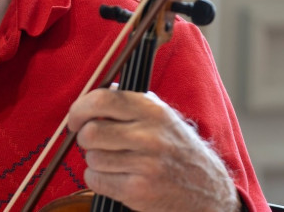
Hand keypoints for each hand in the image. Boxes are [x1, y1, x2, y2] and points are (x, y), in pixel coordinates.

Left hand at [67, 89, 239, 211]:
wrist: (208, 191)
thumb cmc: (178, 150)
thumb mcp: (163, 117)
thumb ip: (132, 102)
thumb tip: (100, 91)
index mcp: (153, 111)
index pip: (103, 100)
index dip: (79, 109)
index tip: (75, 119)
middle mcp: (150, 136)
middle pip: (91, 132)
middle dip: (85, 138)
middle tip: (95, 142)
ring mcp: (145, 166)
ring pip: (92, 158)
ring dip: (95, 161)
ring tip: (115, 161)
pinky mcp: (138, 192)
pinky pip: (95, 180)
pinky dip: (98, 179)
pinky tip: (116, 176)